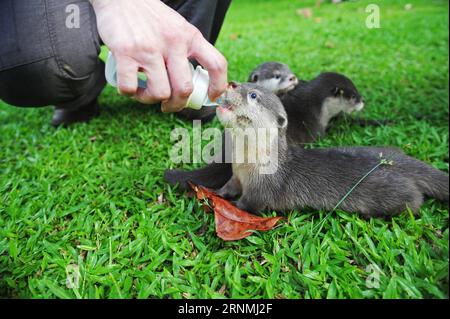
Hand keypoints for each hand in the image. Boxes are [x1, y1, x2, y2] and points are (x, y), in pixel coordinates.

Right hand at [91, 0, 227, 111]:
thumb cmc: (151, 19)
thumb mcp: (178, 29)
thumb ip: (187, 51)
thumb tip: (192, 85)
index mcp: (190, 37)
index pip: (216, 64)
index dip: (218, 86)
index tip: (211, 97)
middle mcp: (173, 42)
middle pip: (184, 89)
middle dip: (176, 105)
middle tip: (168, 105)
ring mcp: (148, 48)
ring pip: (159, 93)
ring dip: (150, 100)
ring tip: (145, 92)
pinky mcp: (125, 52)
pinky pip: (130, 87)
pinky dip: (129, 93)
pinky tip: (130, 85)